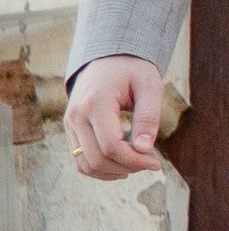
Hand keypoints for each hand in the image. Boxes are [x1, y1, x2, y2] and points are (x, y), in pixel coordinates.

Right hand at [66, 58, 165, 180]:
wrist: (108, 59)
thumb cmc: (133, 70)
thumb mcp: (149, 86)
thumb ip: (148, 117)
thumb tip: (144, 149)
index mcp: (96, 102)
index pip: (111, 145)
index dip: (135, 160)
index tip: (156, 162)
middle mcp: (77, 115)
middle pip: (98, 159)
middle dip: (128, 167)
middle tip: (151, 162)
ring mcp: (70, 124)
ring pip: (86, 165)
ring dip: (114, 171)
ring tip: (137, 161)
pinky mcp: (71, 130)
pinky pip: (80, 161)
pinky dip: (100, 169)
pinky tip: (122, 163)